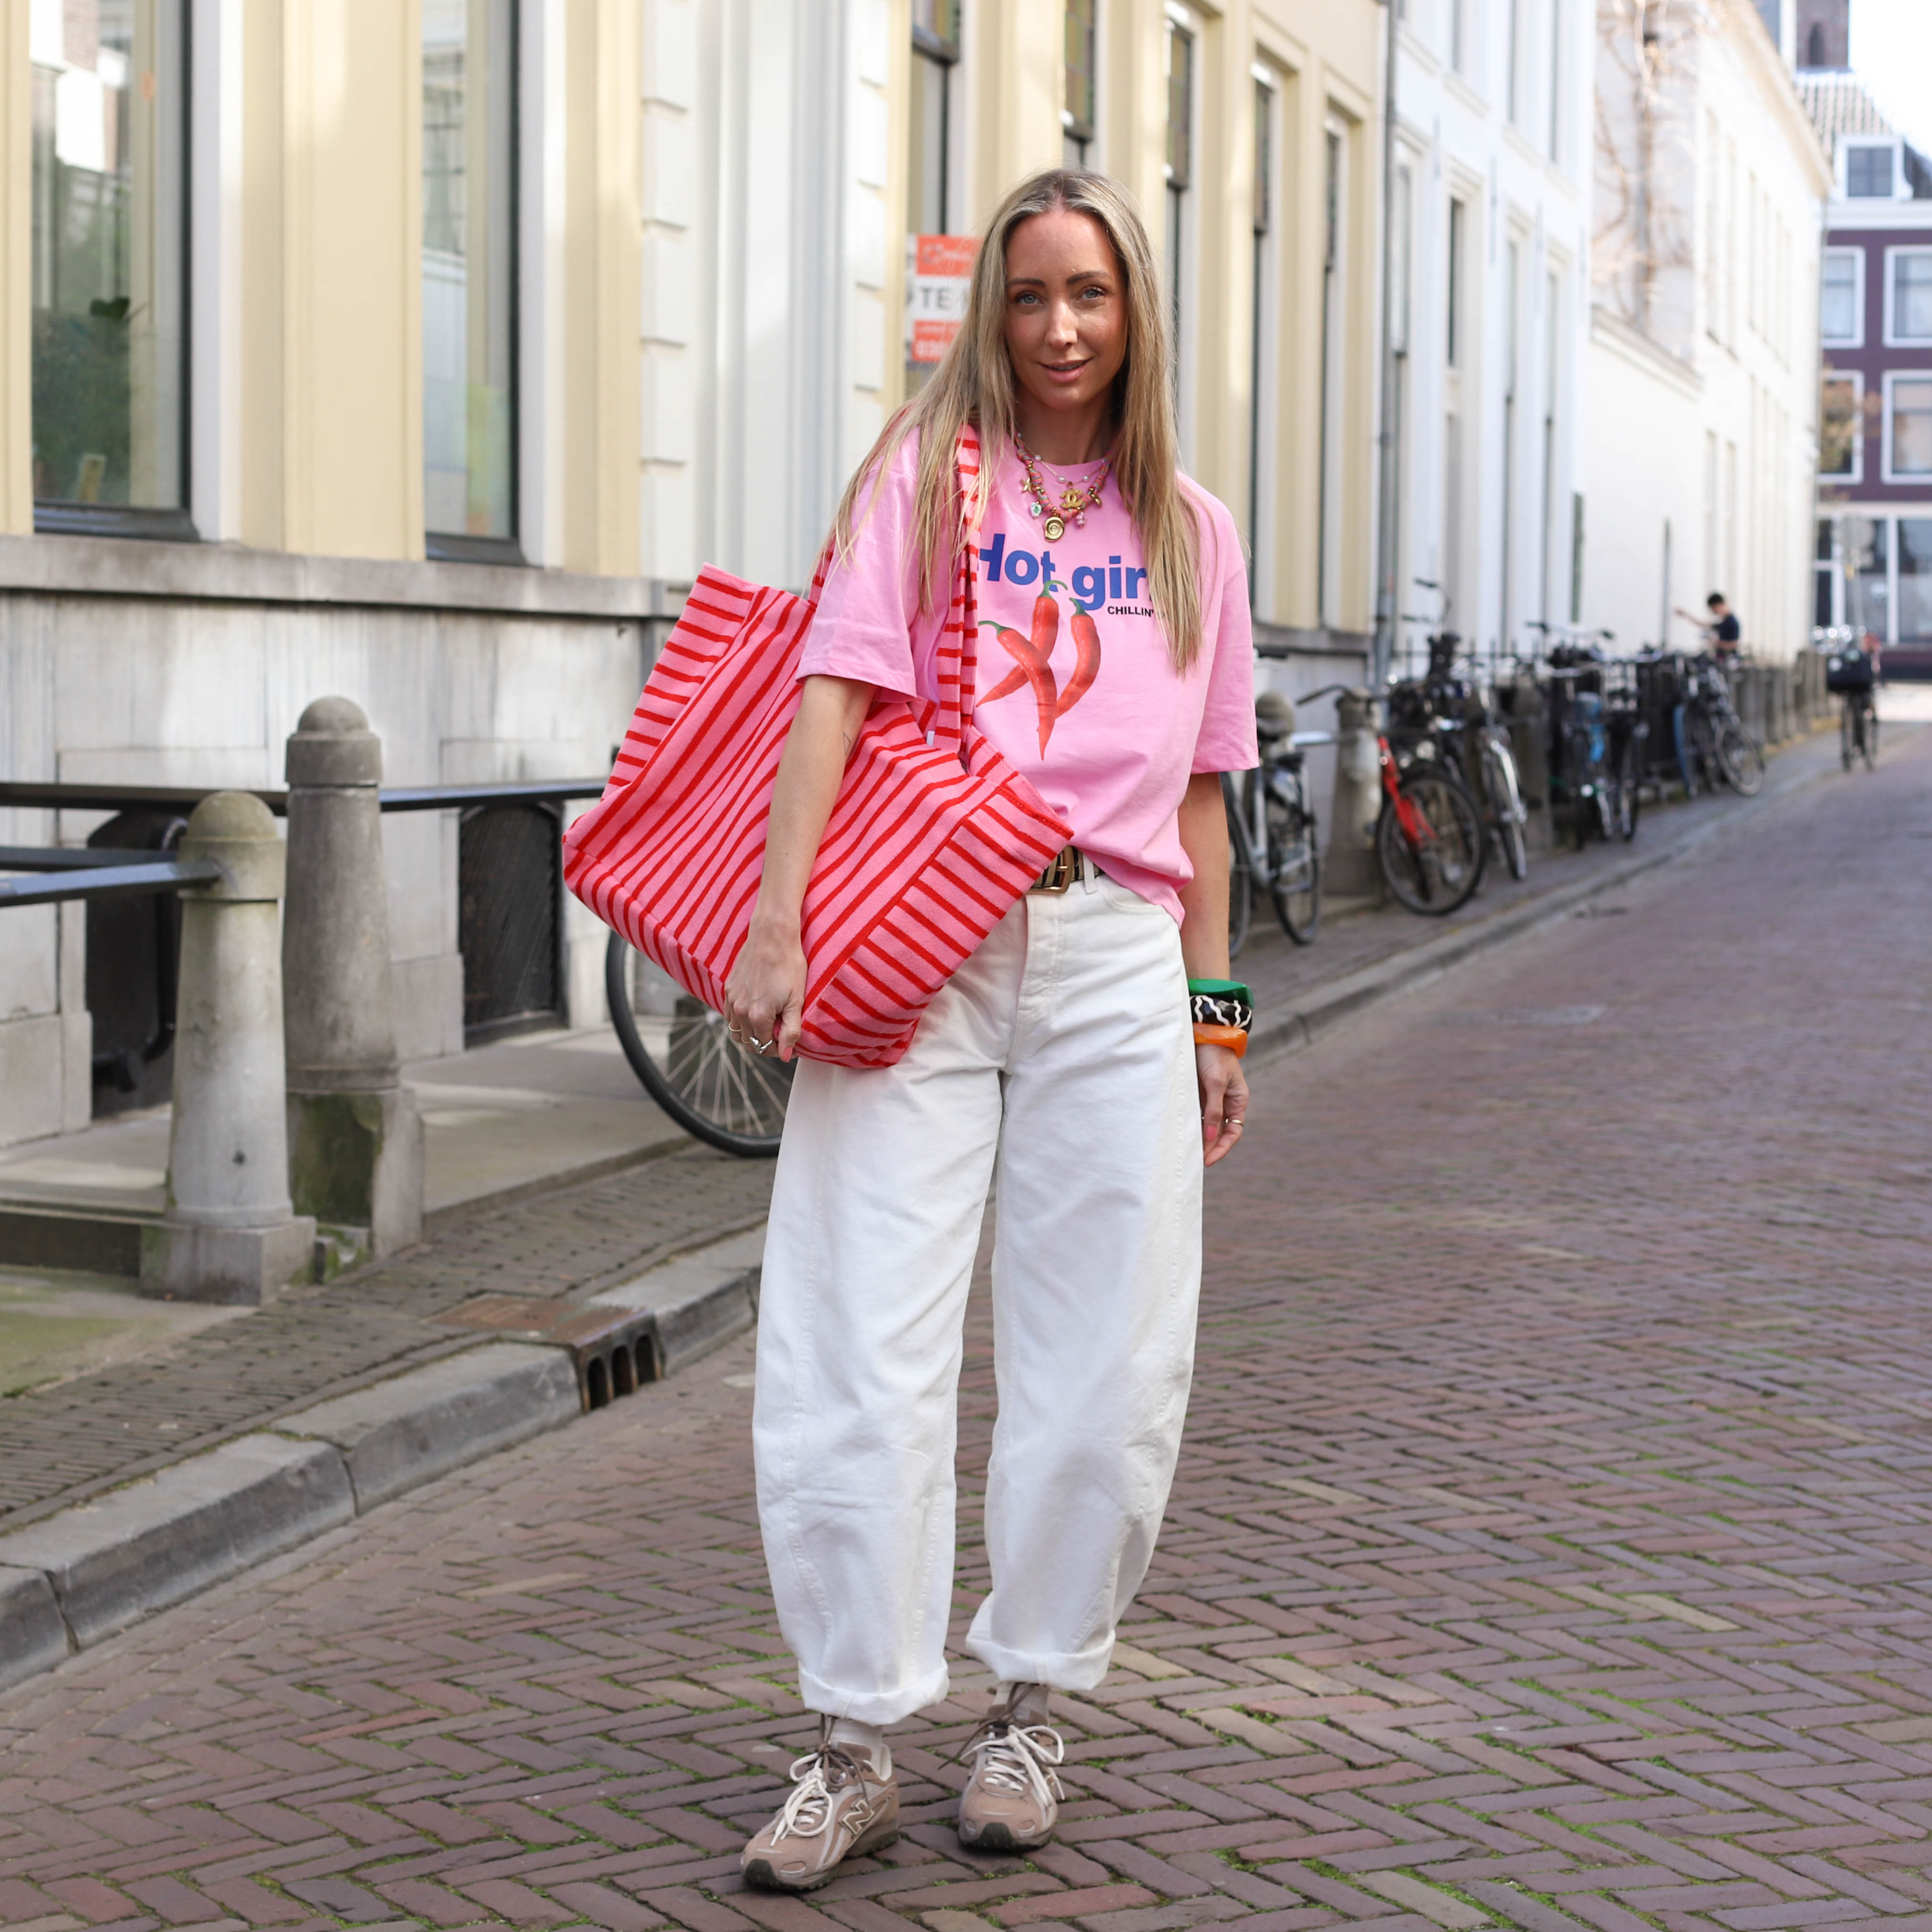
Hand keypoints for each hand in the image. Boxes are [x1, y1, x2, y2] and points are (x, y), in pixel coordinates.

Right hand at [723, 912, 806, 1060]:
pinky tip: (755, 1010)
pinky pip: (729, 1015)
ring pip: (736, 1031)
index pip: (765, 1047)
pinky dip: (740, 1019)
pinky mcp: (728, 989)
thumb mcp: (796, 1001)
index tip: (787, 1043)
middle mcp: (740, 1011)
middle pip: (749, 1042)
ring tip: (768, 1023)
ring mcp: (731, 1000)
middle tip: (780, 1034)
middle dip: (764, 1043)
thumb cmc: (789, 966)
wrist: (772, 936)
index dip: (778, 1049)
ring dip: (750, 1033)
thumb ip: (791, 1031)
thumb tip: (786, 1056)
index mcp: (758, 1017)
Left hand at [1197, 1044, 1247, 1167]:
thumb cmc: (1214, 1056)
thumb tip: (1209, 1137)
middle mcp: (1226, 1101)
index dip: (1222, 1148)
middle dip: (1209, 1147)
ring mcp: (1212, 1097)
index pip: (1233, 1132)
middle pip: (1219, 1131)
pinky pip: (1196, 1113)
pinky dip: (1191, 1124)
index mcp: (1238, 1100)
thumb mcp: (1215, 1083)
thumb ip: (1213, 1110)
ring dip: (1198, 1137)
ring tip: (1186, 1151)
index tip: (1208, 1160)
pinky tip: (1182, 1132)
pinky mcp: (1199, 1092)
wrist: (1203, 1033)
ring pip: (1207, 1124)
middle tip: (1193, 1160)